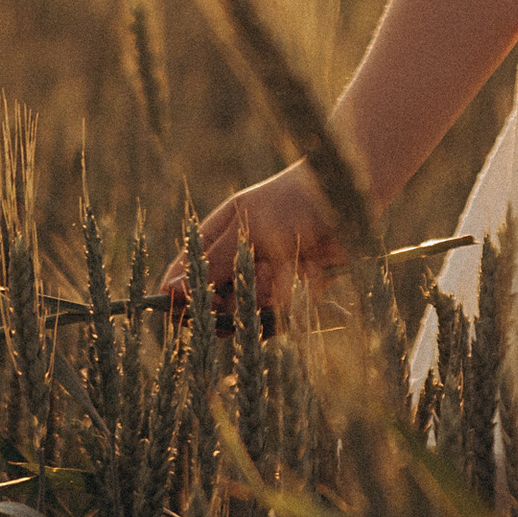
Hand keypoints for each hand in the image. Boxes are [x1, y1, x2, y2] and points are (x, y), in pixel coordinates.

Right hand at [177, 163, 342, 318]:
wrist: (346, 200)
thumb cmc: (291, 202)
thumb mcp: (248, 228)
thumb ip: (214, 262)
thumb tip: (171, 291)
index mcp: (215, 242)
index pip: (183, 279)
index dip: (181, 300)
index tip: (196, 306)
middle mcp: (236, 265)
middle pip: (215, 308)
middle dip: (234, 302)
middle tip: (257, 279)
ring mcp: (265, 282)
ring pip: (251, 315)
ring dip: (271, 294)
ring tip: (289, 265)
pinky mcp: (294, 295)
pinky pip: (286, 315)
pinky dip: (300, 292)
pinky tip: (314, 267)